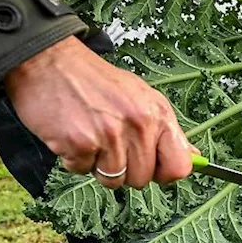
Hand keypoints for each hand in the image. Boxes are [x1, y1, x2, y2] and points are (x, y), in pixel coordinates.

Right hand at [5, 36, 195, 189]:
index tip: (153, 168)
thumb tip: (193, 158)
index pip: (179, 166)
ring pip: (113, 180)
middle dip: (124, 168)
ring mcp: (109, 136)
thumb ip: (166, 129)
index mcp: (157, 113)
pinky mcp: (80, 144)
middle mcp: (138, 125)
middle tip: (109, 141)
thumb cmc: (93, 80)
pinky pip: (82, 172)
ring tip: (90, 136)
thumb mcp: (140, 96)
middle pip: (142, 179)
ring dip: (98, 165)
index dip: (164, 173)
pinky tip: (72, 134)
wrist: (48, 61)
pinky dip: (74, 159)